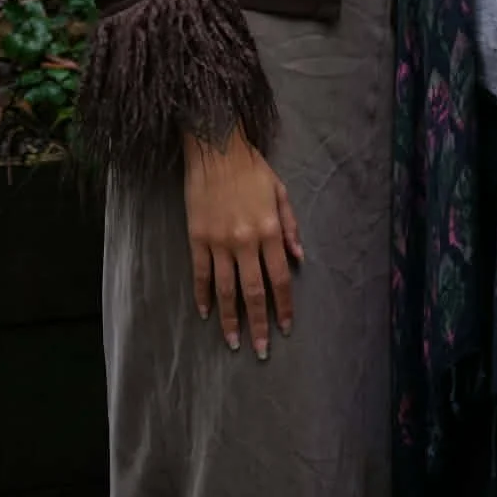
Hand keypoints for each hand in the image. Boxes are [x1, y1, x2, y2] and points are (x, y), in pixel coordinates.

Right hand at [183, 128, 302, 358]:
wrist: (215, 146)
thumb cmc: (251, 167)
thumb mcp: (280, 191)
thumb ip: (291, 226)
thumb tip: (299, 259)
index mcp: (269, 230)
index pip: (280, 278)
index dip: (283, 306)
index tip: (285, 328)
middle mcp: (245, 240)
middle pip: (254, 291)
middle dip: (259, 324)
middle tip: (260, 350)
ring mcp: (219, 241)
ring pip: (226, 289)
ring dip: (230, 319)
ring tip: (234, 342)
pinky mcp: (197, 238)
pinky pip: (201, 274)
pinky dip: (202, 296)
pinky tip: (205, 313)